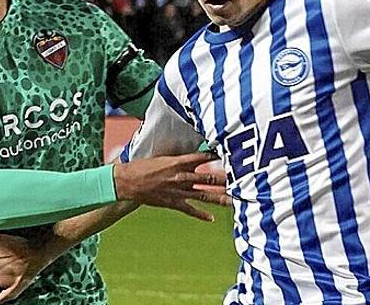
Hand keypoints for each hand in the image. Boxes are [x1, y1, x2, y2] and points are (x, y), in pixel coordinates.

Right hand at [113, 152, 229, 221]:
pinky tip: (211, 218)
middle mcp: (181, 176)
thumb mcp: (162, 156)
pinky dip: (201, 214)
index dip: (218, 156)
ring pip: (204, 195)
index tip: (232, 155)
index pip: (203, 157)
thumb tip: (191, 152)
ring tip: (235, 202)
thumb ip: (178, 157)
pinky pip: (190, 210)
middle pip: (210, 178)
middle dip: (227, 179)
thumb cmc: (142, 166)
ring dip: (220, 199)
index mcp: (178, 162)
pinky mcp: (172, 203)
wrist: (126, 182)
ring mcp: (178, 191)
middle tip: (243, 180)